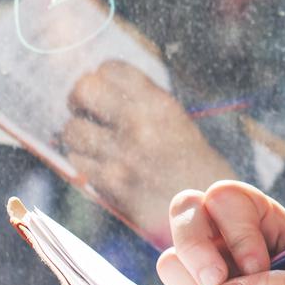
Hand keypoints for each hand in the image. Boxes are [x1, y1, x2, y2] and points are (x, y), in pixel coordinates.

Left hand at [63, 61, 232, 243]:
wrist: (212, 215)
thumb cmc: (197, 168)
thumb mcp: (178, 123)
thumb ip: (144, 105)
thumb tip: (105, 90)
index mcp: (160, 104)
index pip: (111, 69)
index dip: (103, 76)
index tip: (106, 88)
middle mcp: (139, 124)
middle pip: (84, 90)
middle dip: (80, 98)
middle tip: (86, 109)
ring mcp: (122, 155)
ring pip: (72, 129)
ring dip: (78, 133)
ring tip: (93, 141)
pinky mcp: (110, 185)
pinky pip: (78, 162)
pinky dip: (84, 161)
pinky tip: (100, 165)